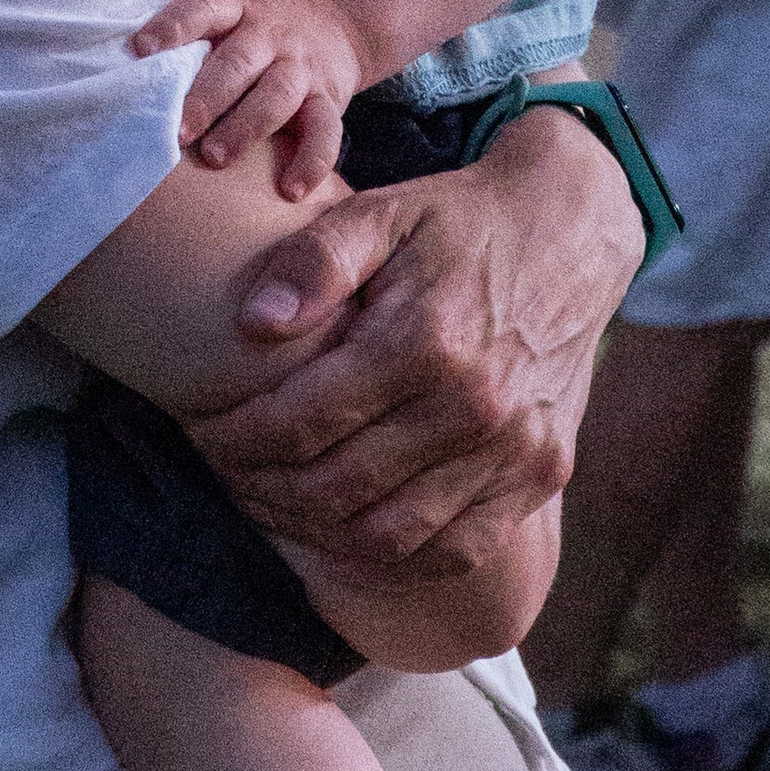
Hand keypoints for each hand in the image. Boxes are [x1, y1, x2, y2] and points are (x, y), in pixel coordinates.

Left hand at [131, 0, 372, 198]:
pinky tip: (291, 190)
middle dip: (207, 97)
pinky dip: (313, 161)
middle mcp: (269, 33)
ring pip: (278, 96)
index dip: (173, 25)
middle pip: (239, 62)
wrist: (337, 14)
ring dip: (247, 128)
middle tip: (176, 130)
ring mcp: (301, 66)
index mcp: (236, 2)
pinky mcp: (328, 98)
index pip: (203, 8)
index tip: (141, 48)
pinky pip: (327, 131)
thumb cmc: (256, 11)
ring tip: (216, 158)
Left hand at [176, 106, 644, 587]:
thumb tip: (254, 323)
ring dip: (313, 534)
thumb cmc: (456, 224)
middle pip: (336, 489)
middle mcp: (477, 407)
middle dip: (260, 490)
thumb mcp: (382, 212)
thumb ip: (316, 260)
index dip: (235, 439)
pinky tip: (343, 530)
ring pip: (387, 537)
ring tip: (272, 503)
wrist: (569, 234)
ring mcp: (515, 451)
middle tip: (225, 472)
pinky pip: (453, 551)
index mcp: (428, 340)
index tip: (200, 431)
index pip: (301, 423)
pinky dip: (390, 558)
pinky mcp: (541, 477)